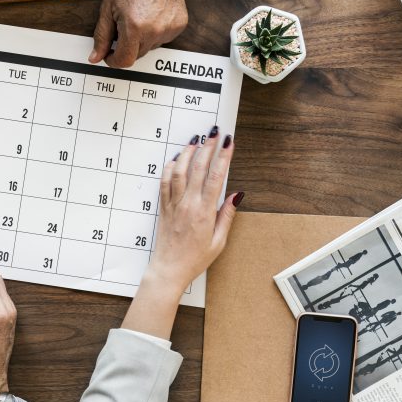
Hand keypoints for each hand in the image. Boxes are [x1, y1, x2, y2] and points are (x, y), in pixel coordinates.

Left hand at [89, 0, 193, 67]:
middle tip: (122, 26)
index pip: (124, 61)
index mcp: (135, 27)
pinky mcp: (179, 25)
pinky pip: (164, 38)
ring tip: (138, 17)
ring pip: (150, 47)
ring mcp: (169, 28)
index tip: (110, 54)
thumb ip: (102, 35)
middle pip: (137, 55)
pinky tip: (151, 15)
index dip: (113, 60)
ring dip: (142, 39)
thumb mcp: (108, 7)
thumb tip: (96, 56)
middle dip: (126, 46)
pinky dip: (155, 32)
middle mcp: (155, 30)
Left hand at [122, 129, 241, 338]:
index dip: (223, 157)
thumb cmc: (195, 259)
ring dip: (187, 152)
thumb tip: (237, 195)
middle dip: (207, 147)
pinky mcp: (164, 206)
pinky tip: (175, 158)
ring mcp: (173, 204)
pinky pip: (165, 182)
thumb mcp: (219, 241)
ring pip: (179, 171)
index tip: (229, 142)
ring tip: (196, 139)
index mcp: (204, 212)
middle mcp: (187, 204)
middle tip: (214, 132)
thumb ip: (227, 215)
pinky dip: (170, 167)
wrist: (169, 269)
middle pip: (197, 168)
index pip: (215, 177)